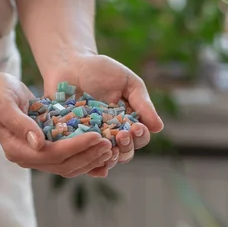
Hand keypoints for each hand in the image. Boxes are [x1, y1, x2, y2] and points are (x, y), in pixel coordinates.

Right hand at [0, 71, 112, 176]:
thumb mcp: (4, 104)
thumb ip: (20, 123)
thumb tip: (38, 143)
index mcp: (16, 149)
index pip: (51, 154)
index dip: (76, 147)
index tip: (96, 136)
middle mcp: (27, 157)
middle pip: (63, 165)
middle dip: (88, 156)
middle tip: (109, 144)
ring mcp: (36, 155)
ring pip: (68, 166)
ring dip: (90, 159)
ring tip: (110, 148)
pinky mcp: (44, 148)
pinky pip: (67, 158)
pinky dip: (85, 157)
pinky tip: (102, 152)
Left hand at [45, 53, 163, 176]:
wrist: (68, 64)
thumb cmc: (100, 70)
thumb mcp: (126, 82)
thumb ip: (142, 103)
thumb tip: (159, 128)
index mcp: (127, 122)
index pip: (140, 138)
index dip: (140, 136)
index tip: (136, 127)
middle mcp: (111, 134)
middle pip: (125, 153)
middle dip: (126, 147)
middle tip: (121, 135)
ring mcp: (91, 139)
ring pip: (104, 158)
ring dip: (109, 157)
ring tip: (108, 148)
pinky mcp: (72, 140)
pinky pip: (81, 155)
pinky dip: (87, 162)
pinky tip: (89, 157)